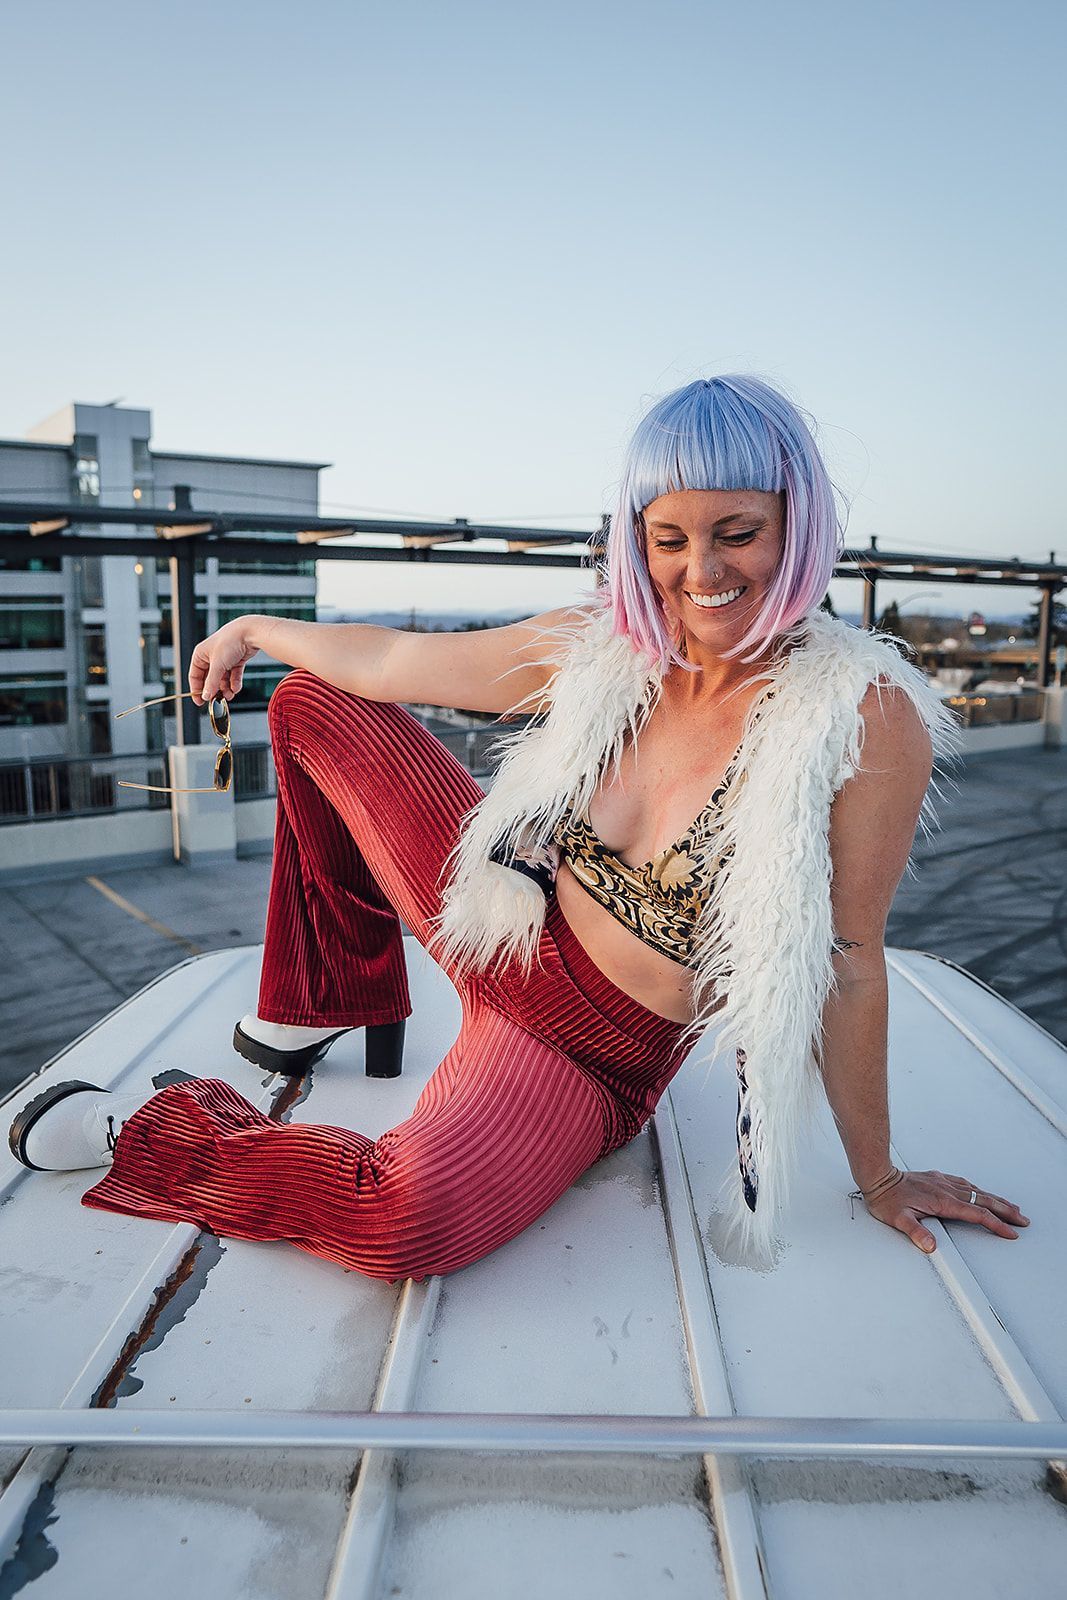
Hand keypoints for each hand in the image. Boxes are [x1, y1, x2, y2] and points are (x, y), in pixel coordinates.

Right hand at [189, 617, 262, 705]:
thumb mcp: (218, 665)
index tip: (200, 702)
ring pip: (222, 678)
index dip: (197, 689)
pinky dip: (234, 682)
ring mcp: (224, 658)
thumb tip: (205, 696)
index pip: (195, 675)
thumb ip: (211, 682)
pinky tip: (236, 688)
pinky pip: (233, 675)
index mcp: (200, 654)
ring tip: (230, 695)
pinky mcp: (236, 660)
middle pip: (209, 679)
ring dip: (226, 688)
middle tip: (218, 701)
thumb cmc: (230, 642)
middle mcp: (211, 656)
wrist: (250, 632)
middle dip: (215, 689)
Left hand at [859, 1168, 1029, 1253]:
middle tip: (1022, 1220)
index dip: (996, 1224)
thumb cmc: (887, 1199)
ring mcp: (943, 1182)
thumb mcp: (899, 1220)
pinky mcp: (937, 1178)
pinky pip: (965, 1184)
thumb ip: (916, 1233)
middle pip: (983, 1200)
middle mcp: (946, 1190)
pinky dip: (979, 1190)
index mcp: (943, 1201)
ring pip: (976, 1191)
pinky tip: (981, 1191)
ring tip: (1011, 1207)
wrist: (878, 1176)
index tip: (1010, 1232)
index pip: (977, 1214)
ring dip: (996, 1199)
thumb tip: (930, 1246)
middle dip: (1005, 1211)